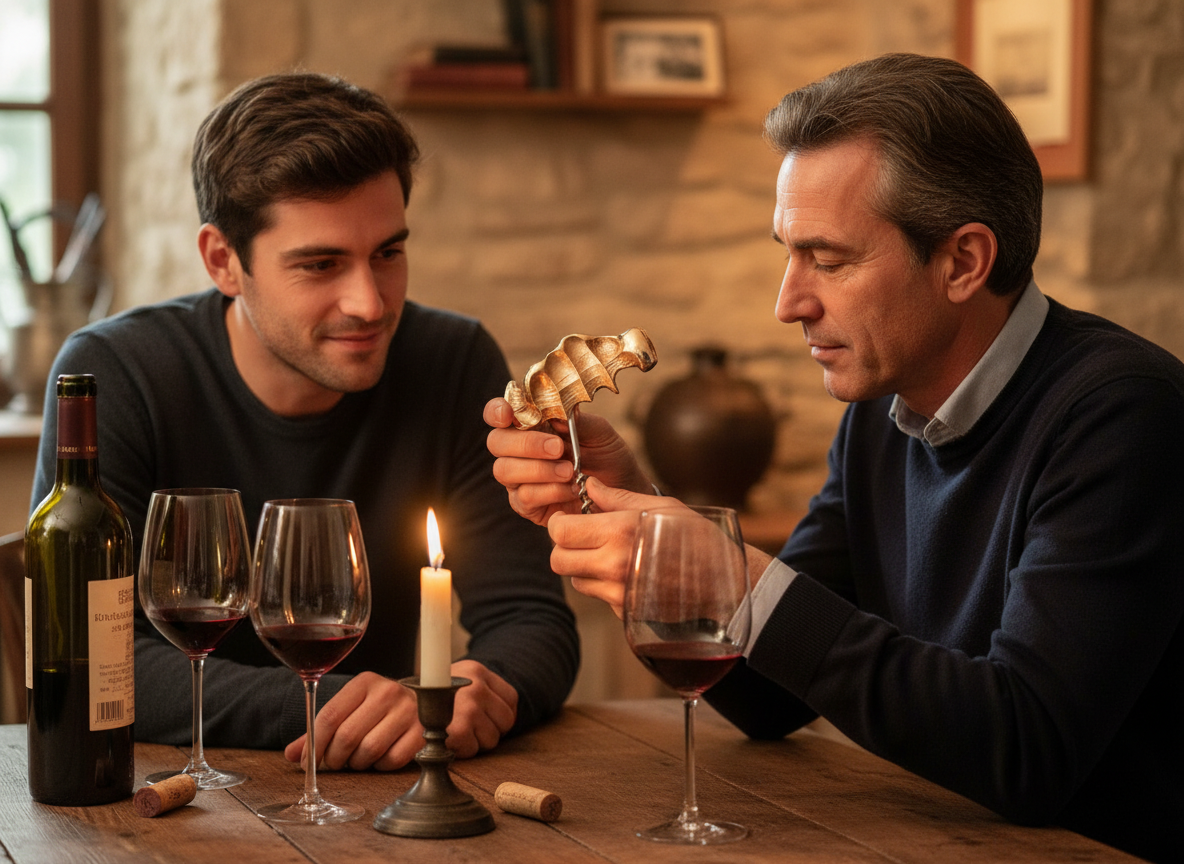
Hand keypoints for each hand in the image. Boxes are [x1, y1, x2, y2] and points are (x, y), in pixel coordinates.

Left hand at [284, 660, 518, 770]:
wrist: (432, 698)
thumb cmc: (383, 708)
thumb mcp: (353, 709)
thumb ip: (320, 731)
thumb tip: (290, 755)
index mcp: (366, 681)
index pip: (328, 716)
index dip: (313, 745)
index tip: (308, 761)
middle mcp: (389, 691)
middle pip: (346, 737)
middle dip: (334, 759)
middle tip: (336, 763)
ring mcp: (410, 710)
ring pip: (368, 751)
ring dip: (358, 764)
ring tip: (359, 760)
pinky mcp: (426, 730)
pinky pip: (392, 760)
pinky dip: (381, 767)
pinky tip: (382, 758)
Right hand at [484, 397, 650, 524]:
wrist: (623, 493)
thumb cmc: (608, 458)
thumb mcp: (600, 433)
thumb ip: (577, 421)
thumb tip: (555, 413)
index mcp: (530, 425)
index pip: (499, 414)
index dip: (497, 411)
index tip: (508, 414)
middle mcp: (517, 451)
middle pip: (496, 442)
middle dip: (526, 444)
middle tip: (558, 448)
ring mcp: (519, 479)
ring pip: (505, 470)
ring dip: (540, 470)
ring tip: (570, 472)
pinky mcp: (526, 506)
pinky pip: (524, 497)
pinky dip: (549, 492)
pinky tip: (571, 490)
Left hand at [548, 479, 685, 616]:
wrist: (725, 581)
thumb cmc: (696, 537)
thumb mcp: (659, 507)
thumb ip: (617, 497)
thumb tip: (590, 485)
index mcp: (619, 532)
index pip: (560, 532)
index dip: (560, 524)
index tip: (571, 520)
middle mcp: (614, 565)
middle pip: (559, 560)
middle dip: (566, 548)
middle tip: (584, 538)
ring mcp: (619, 593)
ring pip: (576, 581)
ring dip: (584, 568)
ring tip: (610, 555)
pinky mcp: (625, 612)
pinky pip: (599, 597)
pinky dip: (604, 586)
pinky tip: (628, 573)